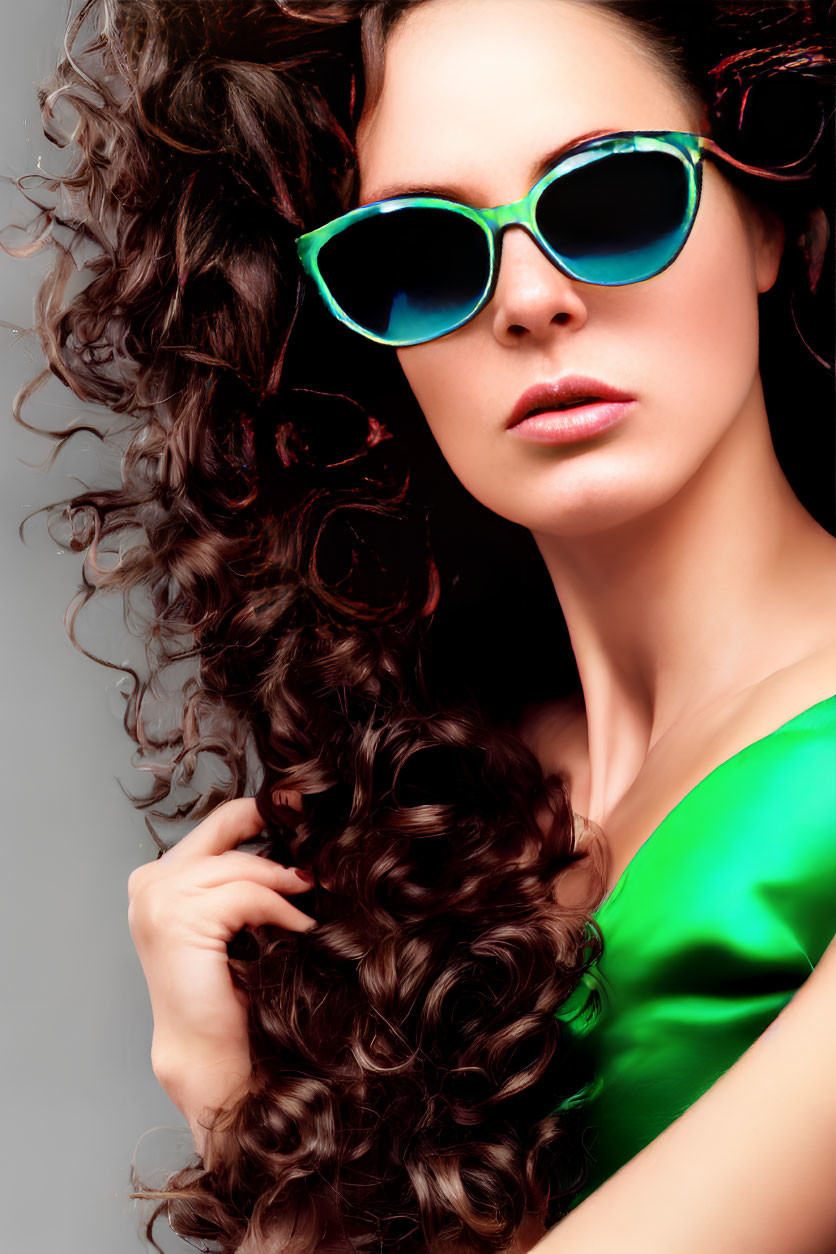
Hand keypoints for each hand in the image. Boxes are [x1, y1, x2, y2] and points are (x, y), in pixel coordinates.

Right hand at [127, 795, 314, 1156]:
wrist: (208, 1050)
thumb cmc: (226, 987)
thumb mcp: (234, 915)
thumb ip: (243, 874)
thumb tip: (295, 835)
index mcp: (158, 878)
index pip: (216, 823)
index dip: (259, 810)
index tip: (299, 802)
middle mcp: (149, 883)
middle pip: (226, 829)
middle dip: (275, 829)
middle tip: (315, 845)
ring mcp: (159, 899)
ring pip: (241, 865)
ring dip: (282, 884)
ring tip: (306, 903)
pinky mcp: (179, 919)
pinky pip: (248, 895)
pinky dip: (279, 908)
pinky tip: (298, 926)